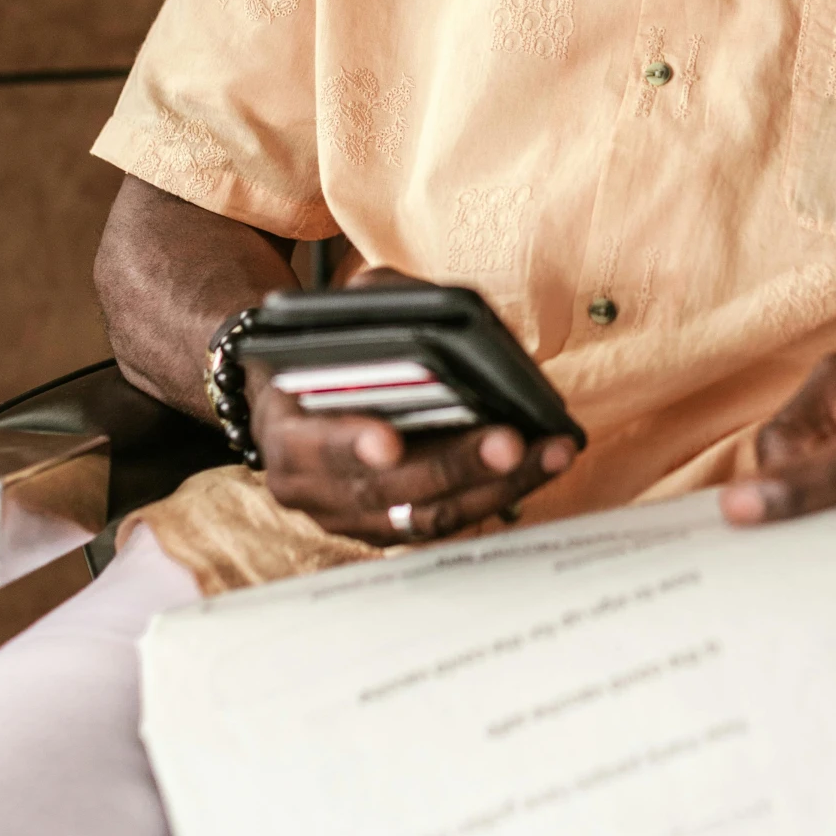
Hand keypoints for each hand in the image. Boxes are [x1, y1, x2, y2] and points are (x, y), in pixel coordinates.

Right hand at [248, 265, 579, 544]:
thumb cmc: (326, 352)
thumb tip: (447, 314)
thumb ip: (380, 306)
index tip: (388, 440)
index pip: (315, 447)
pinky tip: (544, 461)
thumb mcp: (335, 315)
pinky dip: (503, 492)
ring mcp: (357, 519)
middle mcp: (316, 491)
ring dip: (498, 486)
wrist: (300, 401)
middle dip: (454, 466)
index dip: (350, 445)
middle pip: (389, 491)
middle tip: (508, 442)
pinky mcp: (399, 528)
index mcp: (286, 435)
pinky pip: (454, 519)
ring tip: (549, 452)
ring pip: (432, 515)